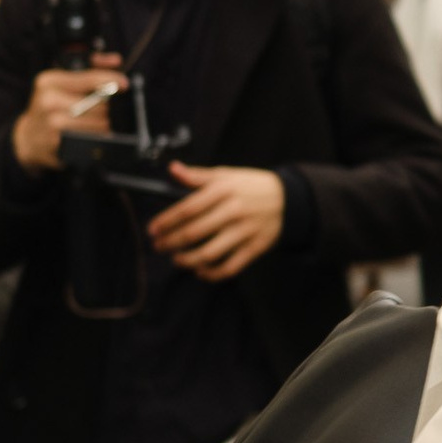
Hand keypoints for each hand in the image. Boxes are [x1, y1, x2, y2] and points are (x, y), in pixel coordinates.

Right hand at [10, 58, 124, 174]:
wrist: (28, 138)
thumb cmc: (50, 107)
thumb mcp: (62, 82)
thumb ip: (91, 69)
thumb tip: (115, 60)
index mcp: (50, 81)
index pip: (90, 78)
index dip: (112, 80)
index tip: (124, 84)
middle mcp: (49, 100)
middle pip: (99, 104)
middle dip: (110, 108)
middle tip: (109, 111)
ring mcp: (53, 123)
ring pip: (99, 123)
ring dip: (107, 125)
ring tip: (100, 124)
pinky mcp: (59, 144)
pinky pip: (92, 140)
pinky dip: (100, 138)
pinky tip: (95, 136)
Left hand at [148, 160, 285, 278]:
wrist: (289, 199)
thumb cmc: (252, 186)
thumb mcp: (226, 175)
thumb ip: (197, 175)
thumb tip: (173, 169)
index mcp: (223, 191)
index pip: (187, 209)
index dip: (166, 221)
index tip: (153, 230)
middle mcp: (233, 211)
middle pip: (193, 233)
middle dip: (170, 242)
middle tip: (159, 246)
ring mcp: (245, 231)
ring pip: (209, 253)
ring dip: (187, 260)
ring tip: (177, 259)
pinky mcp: (254, 248)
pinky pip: (230, 267)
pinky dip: (212, 273)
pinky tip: (200, 271)